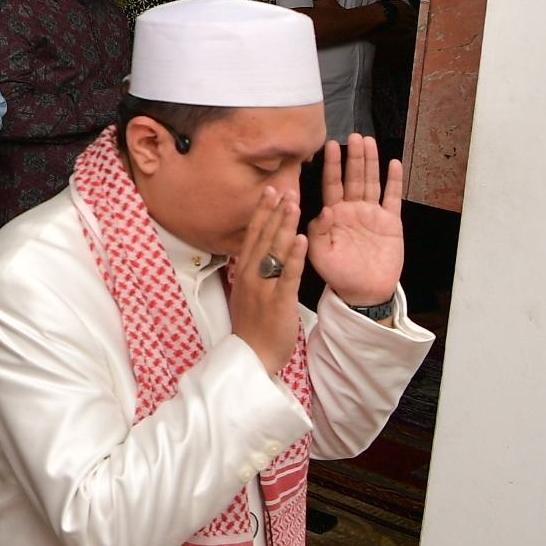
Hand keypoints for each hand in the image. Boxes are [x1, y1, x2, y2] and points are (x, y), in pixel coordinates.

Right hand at [226, 182, 306, 377]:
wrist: (252, 356)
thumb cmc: (251, 327)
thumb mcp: (245, 293)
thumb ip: (251, 272)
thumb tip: (256, 253)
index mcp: (244, 272)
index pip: (252, 236)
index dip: (261, 213)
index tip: (269, 193)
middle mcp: (250, 275)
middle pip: (263, 237)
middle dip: (274, 212)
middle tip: (284, 189)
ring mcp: (263, 287)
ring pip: (275, 250)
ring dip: (284, 225)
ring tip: (294, 204)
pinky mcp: (278, 301)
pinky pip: (288, 274)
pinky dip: (294, 255)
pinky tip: (301, 238)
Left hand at [307, 135, 405, 306]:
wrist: (363, 292)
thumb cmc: (338, 274)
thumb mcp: (319, 254)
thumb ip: (317, 231)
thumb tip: (324, 210)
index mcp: (333, 215)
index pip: (331, 184)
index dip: (331, 165)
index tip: (328, 145)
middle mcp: (352, 209)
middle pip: (353, 177)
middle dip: (353, 157)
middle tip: (353, 136)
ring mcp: (372, 214)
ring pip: (371, 182)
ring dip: (371, 162)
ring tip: (369, 141)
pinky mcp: (391, 222)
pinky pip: (393, 198)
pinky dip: (394, 181)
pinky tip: (394, 164)